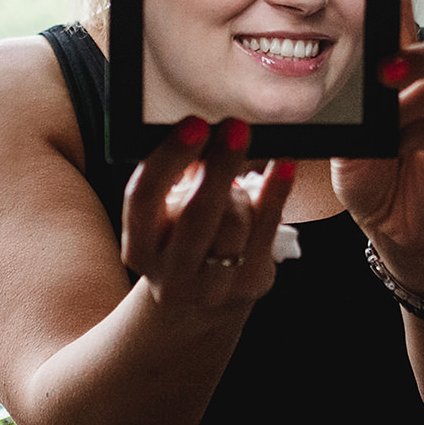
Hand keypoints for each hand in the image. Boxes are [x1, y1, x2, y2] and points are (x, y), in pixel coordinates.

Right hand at [121, 116, 293, 318]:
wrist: (199, 300)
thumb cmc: (182, 238)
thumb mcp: (167, 215)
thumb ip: (179, 180)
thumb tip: (208, 134)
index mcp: (138, 248)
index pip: (143, 198)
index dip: (169, 158)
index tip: (195, 124)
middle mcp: (169, 275)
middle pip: (196, 214)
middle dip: (218, 167)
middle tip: (235, 128)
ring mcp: (211, 287)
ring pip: (234, 223)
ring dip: (239, 191)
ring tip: (237, 180)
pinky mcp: (248, 285)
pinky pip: (268, 229)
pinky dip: (276, 191)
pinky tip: (285, 164)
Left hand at [333, 0, 423, 293]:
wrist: (388, 222)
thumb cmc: (368, 173)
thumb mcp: (348, 135)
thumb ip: (350, 105)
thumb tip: (331, 76)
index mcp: (404, 78)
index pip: (407, 32)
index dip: (403, 10)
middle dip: (420, 52)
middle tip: (388, 66)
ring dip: (411, 95)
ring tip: (388, 104)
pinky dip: (416, 131)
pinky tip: (397, 143)